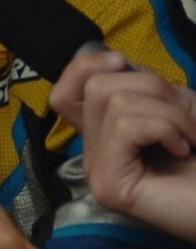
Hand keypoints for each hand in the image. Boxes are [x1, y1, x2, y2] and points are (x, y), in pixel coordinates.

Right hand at [50, 51, 195, 237]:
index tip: (123, 63)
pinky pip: (125, 127)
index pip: (64, 94)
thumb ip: (144, 86)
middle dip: (150, 86)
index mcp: (105, 138)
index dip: (85, 66)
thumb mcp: (177, 108)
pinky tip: (182, 150)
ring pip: (113, 103)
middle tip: (183, 117)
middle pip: (95, 87)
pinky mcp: (109, 186)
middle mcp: (94, 156)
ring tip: (188, 137)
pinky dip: (164, 128)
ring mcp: (98, 172)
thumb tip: (118, 64)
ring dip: (167, 112)